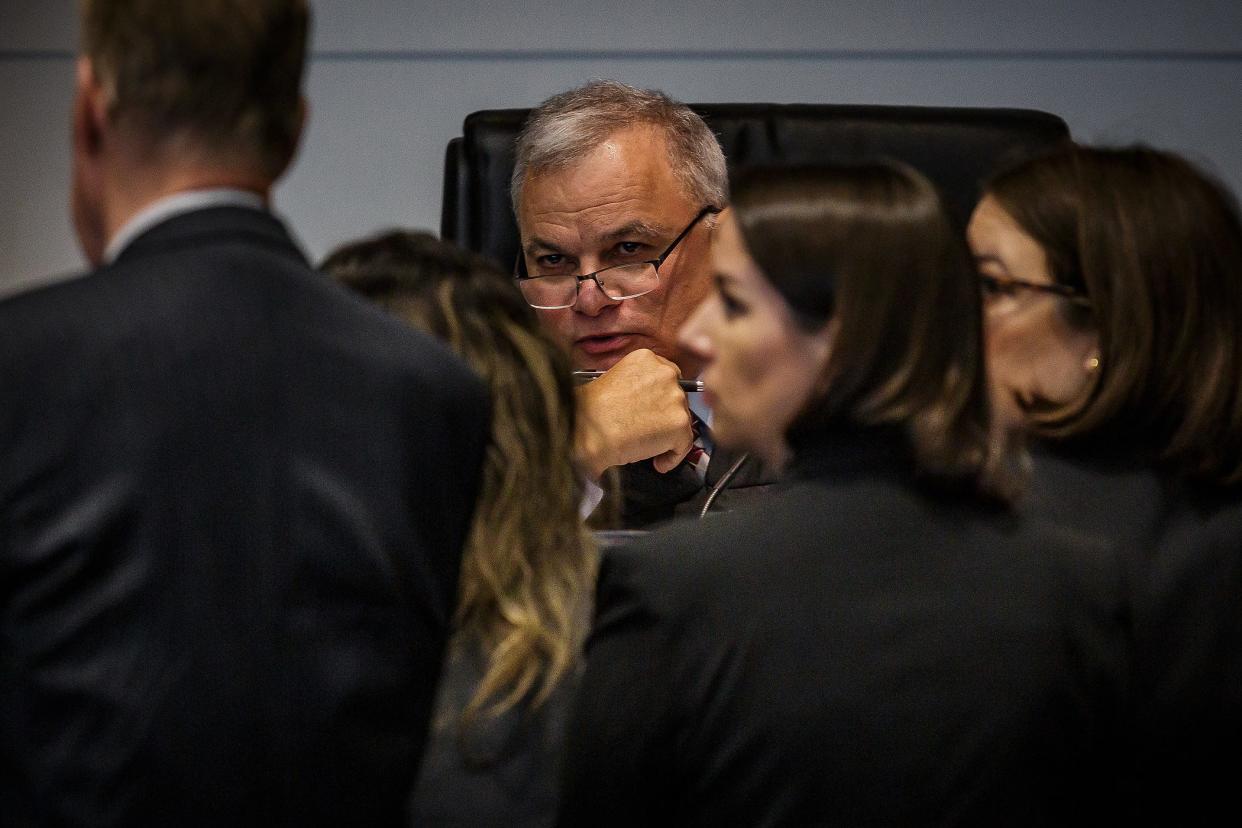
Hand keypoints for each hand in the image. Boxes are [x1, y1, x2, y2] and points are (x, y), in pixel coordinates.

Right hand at [574, 349, 694, 478]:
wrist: (588, 431)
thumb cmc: (591, 412)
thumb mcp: (615, 382)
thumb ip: (638, 387)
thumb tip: (647, 404)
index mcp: (646, 358)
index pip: (667, 377)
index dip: (661, 399)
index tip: (654, 411)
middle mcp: (665, 373)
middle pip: (677, 398)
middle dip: (665, 417)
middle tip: (648, 432)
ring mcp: (675, 398)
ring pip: (681, 421)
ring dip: (667, 437)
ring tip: (647, 448)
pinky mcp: (679, 423)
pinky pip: (684, 445)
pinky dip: (672, 457)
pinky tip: (657, 462)